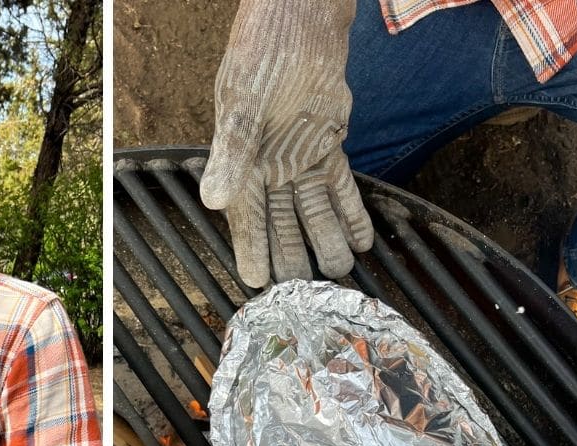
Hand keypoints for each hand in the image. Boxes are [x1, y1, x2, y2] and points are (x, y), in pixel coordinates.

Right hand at [200, 0, 372, 287]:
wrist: (299, 23)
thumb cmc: (261, 57)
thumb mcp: (242, 105)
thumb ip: (232, 154)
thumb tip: (215, 202)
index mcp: (240, 162)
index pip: (245, 217)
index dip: (250, 249)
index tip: (255, 280)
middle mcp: (268, 166)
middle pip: (281, 222)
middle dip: (292, 254)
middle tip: (306, 288)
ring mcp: (299, 158)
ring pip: (312, 210)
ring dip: (326, 238)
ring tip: (339, 268)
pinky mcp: (326, 146)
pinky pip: (339, 187)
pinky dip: (351, 211)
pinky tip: (361, 237)